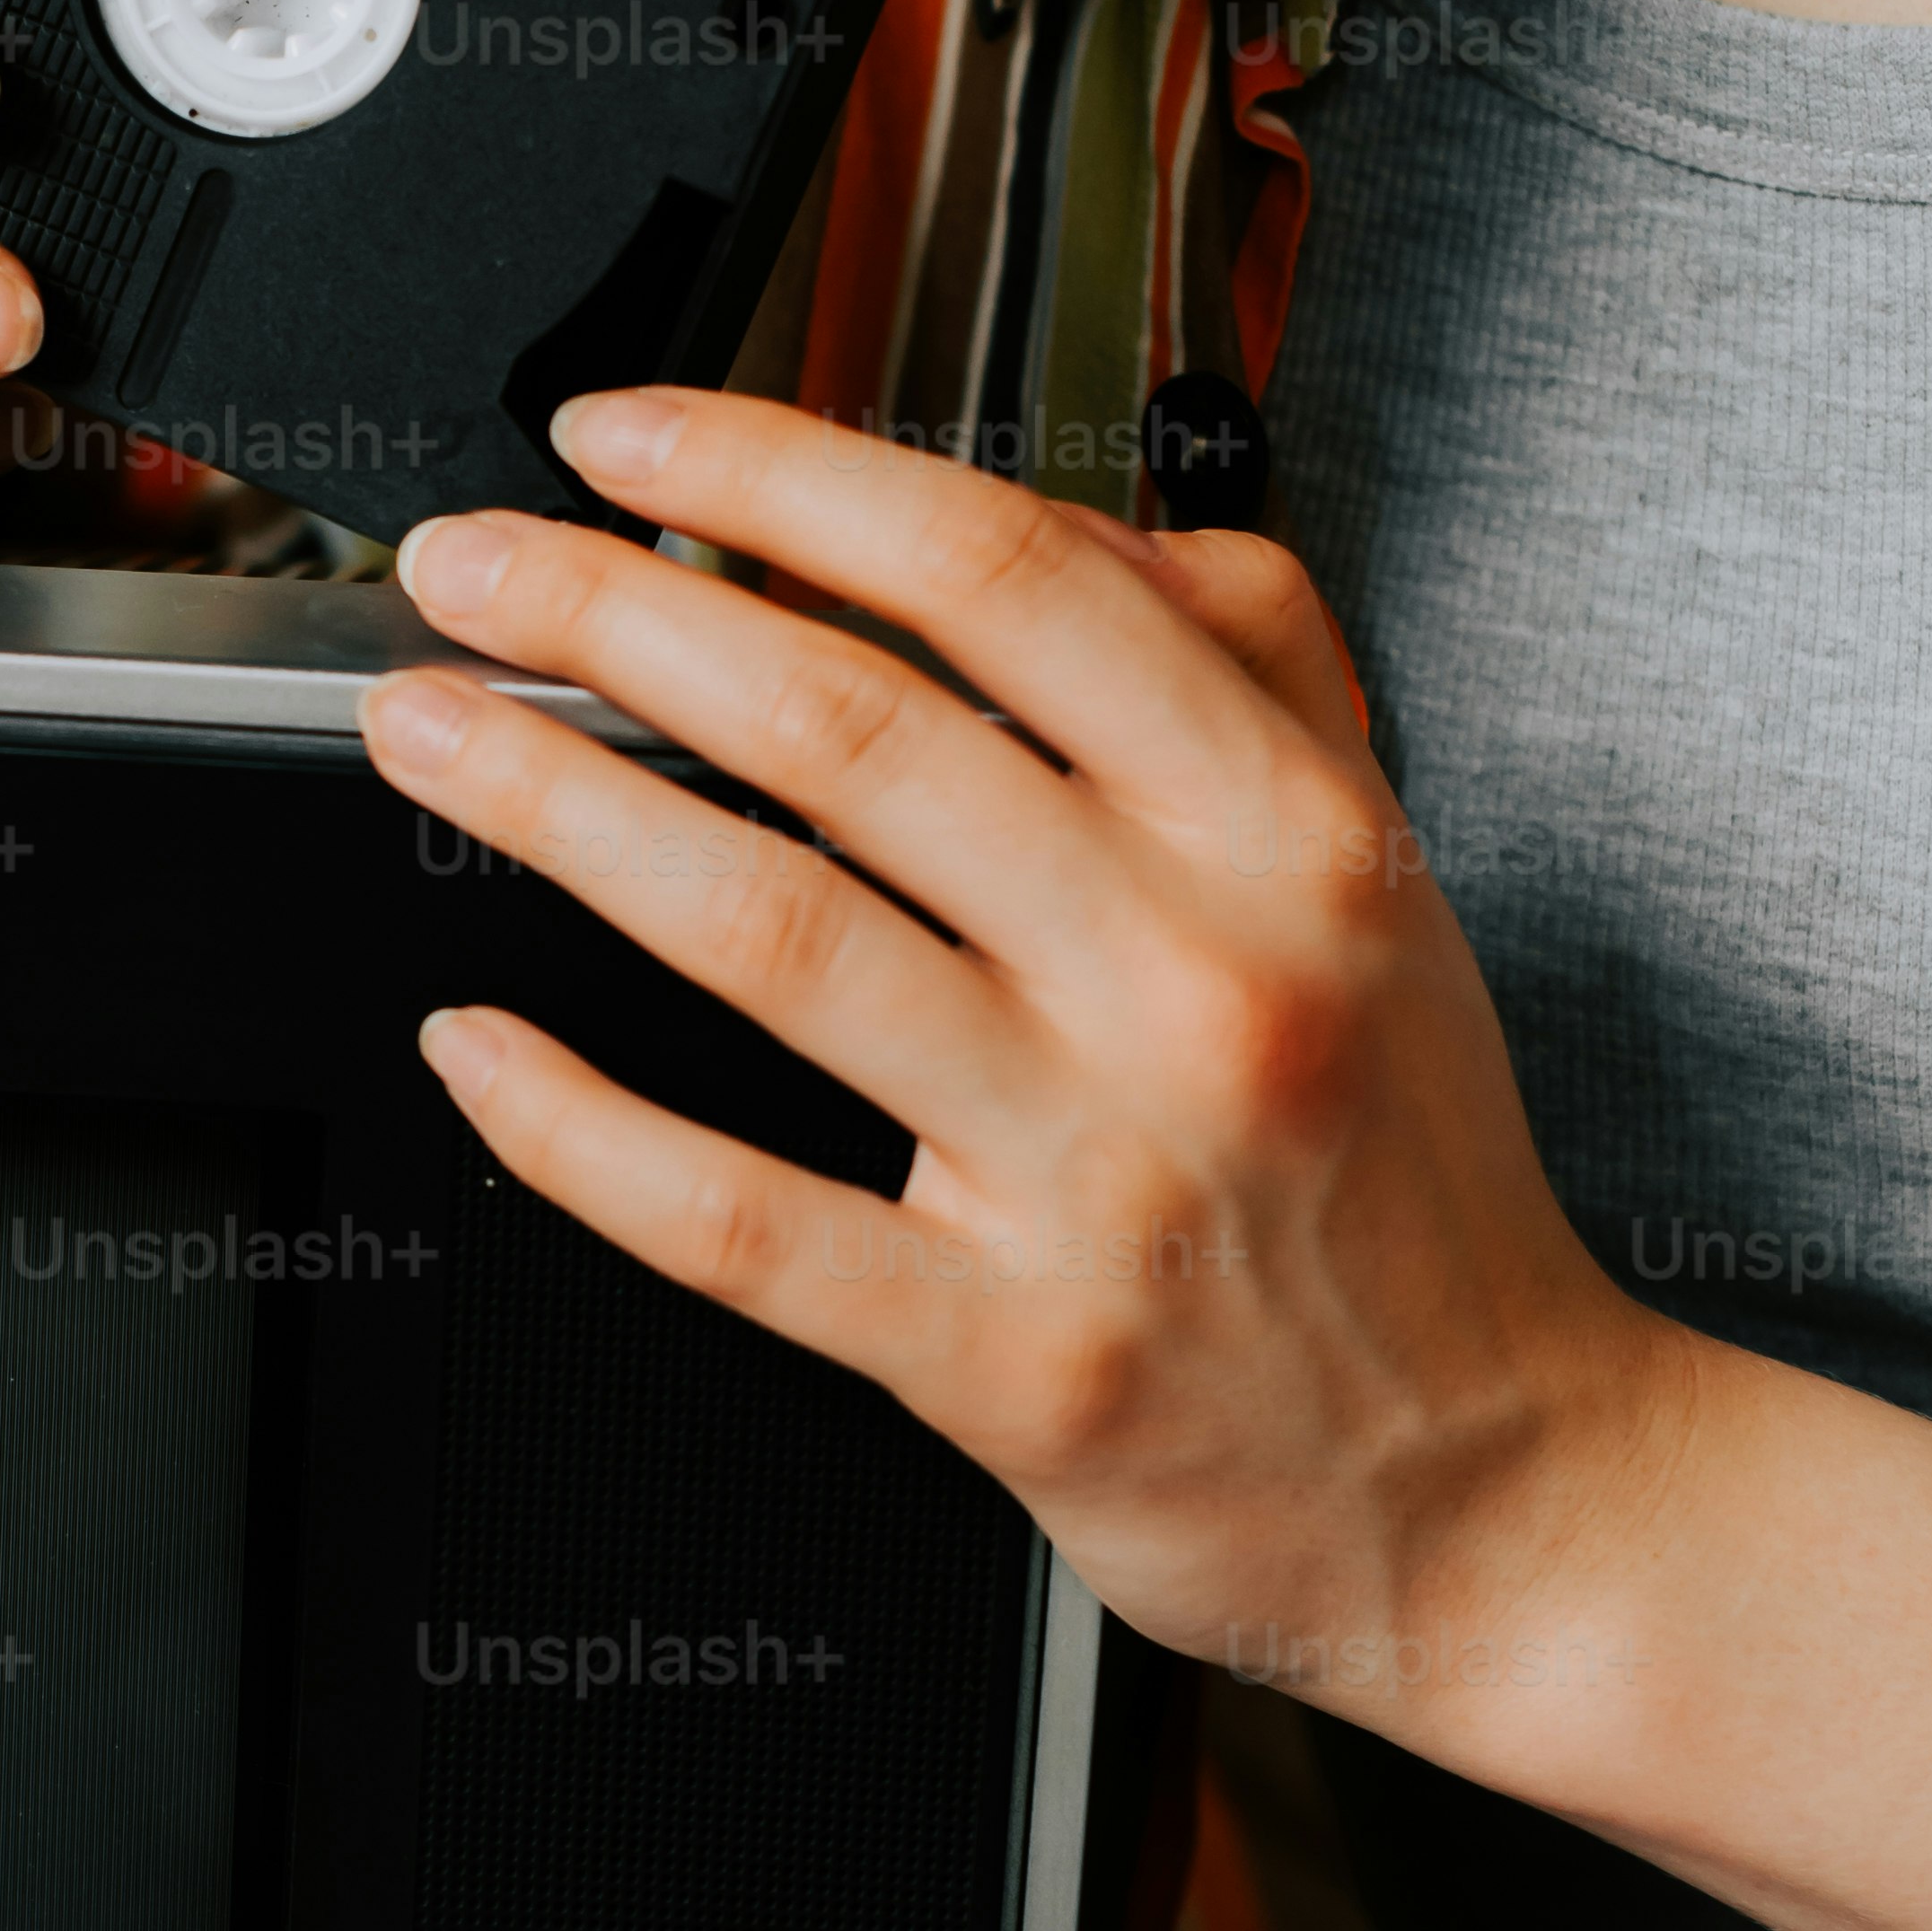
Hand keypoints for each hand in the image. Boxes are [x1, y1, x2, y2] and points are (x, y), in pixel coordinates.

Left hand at [356, 389, 1687, 1691]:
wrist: (1502, 1489)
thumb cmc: (1411, 1184)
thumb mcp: (1385, 878)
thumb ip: (1247, 665)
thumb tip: (1049, 525)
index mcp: (1288, 836)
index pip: (1006, 574)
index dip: (781, 478)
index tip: (629, 440)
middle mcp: (1197, 981)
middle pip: (847, 724)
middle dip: (608, 613)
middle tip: (467, 567)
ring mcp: (1098, 1174)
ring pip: (766, 931)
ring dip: (552, 807)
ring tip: (429, 734)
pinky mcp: (1009, 1358)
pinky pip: (739, 1220)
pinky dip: (573, 1126)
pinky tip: (476, 1047)